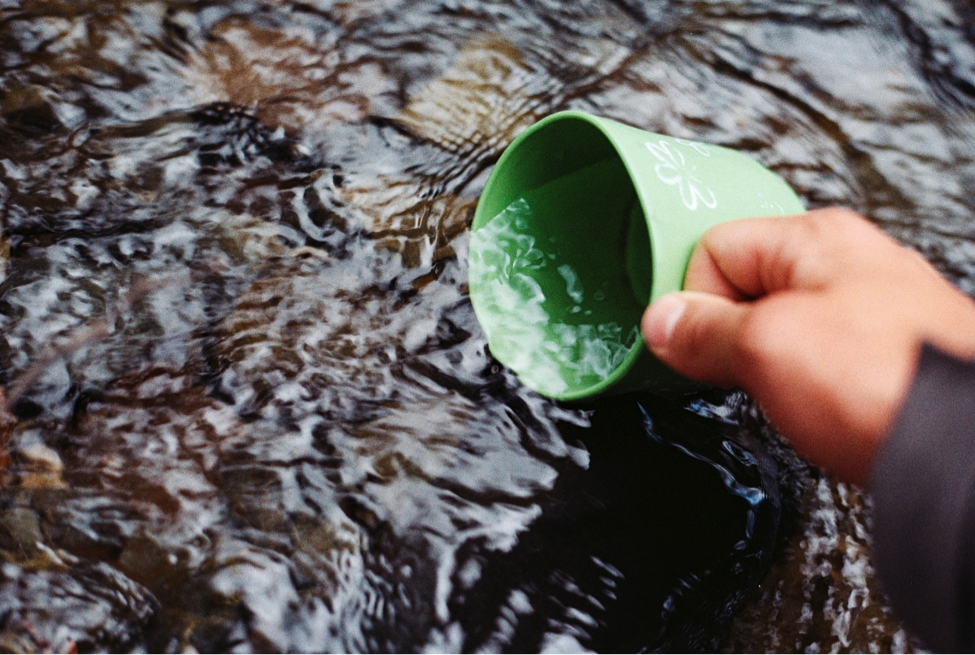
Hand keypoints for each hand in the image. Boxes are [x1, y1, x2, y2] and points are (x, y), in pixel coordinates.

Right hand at [642, 208, 974, 485]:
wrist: (968, 449)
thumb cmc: (888, 383)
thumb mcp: (767, 347)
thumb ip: (703, 330)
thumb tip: (662, 321)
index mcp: (815, 240)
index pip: (715, 247)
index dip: (694, 298)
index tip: (691, 343)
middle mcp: (848, 265)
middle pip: (747, 288)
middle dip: (729, 335)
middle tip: (742, 371)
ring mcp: (872, 313)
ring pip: (781, 330)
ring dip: (766, 366)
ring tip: (789, 395)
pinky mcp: (886, 360)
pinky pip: (817, 361)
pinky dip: (804, 387)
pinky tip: (819, 411)